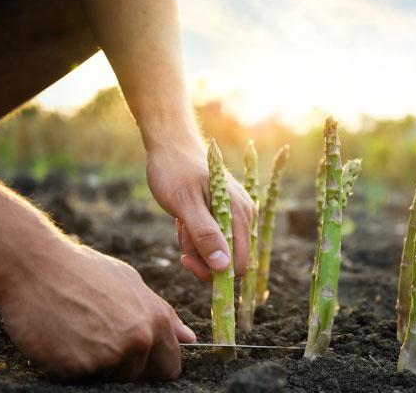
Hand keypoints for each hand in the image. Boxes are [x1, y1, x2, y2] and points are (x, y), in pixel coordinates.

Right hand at [0, 242, 195, 380]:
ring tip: (78, 334)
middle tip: (100, 341)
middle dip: (124, 367)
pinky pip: (79, 380)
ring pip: (110, 380)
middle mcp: (138, 341)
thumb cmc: (84, 270)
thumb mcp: (131, 283)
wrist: (35, 266)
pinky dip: (70, 366)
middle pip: (139, 377)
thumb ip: (163, 314)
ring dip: (95, 366)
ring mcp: (108, 357)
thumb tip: (188, 339)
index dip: (154, 366)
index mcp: (156, 321)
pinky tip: (61, 339)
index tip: (138, 359)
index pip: (170, 367)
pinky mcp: (77, 369)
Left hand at [146, 134, 254, 280]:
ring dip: (194, 245)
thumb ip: (204, 234)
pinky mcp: (224, 214)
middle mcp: (244, 215)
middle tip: (181, 236)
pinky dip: (194, 236)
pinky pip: (212, 238)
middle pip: (228, 260)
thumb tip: (223, 266)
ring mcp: (235, 214)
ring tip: (181, 221)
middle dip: (200, 256)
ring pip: (217, 250)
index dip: (213, 270)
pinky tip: (184, 219)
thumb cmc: (175, 171)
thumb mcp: (185, 204)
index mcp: (240, 213)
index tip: (185, 259)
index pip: (238, 263)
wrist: (170, 146)